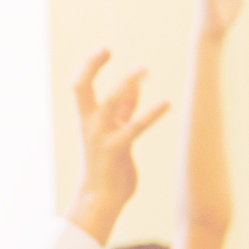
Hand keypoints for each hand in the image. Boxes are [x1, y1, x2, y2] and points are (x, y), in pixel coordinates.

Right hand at [68, 51, 169, 242]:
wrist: (100, 200)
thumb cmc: (108, 168)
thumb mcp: (113, 134)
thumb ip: (123, 112)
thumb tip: (134, 88)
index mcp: (86, 120)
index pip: (80, 86)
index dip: (90, 65)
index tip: (105, 50)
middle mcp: (90, 124)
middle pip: (81, 86)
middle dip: (91, 65)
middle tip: (107, 48)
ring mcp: (101, 136)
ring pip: (110, 101)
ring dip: (127, 82)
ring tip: (144, 69)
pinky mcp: (118, 150)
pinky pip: (135, 126)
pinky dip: (151, 112)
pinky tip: (167, 102)